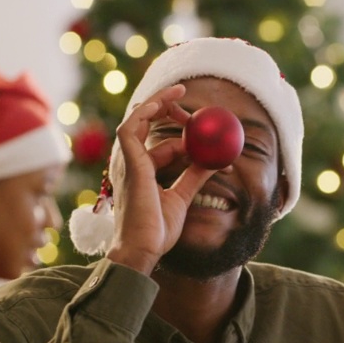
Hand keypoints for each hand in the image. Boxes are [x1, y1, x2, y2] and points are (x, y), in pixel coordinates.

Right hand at [105, 85, 216, 273]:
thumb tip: (215, 162)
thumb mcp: (182, 197)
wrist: (142, 250)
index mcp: (142, 173)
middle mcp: (132, 164)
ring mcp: (128, 163)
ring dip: (156, 103)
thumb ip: (195, 177)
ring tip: (177, 91)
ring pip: (136, 121)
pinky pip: (130, 130)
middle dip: (165, 109)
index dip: (183, 137)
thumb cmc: (156, 231)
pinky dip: (144, 113)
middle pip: (146, 126)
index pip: (162, 146)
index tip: (202, 129)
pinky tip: (160, 103)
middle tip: (185, 95)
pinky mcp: (129, 165)